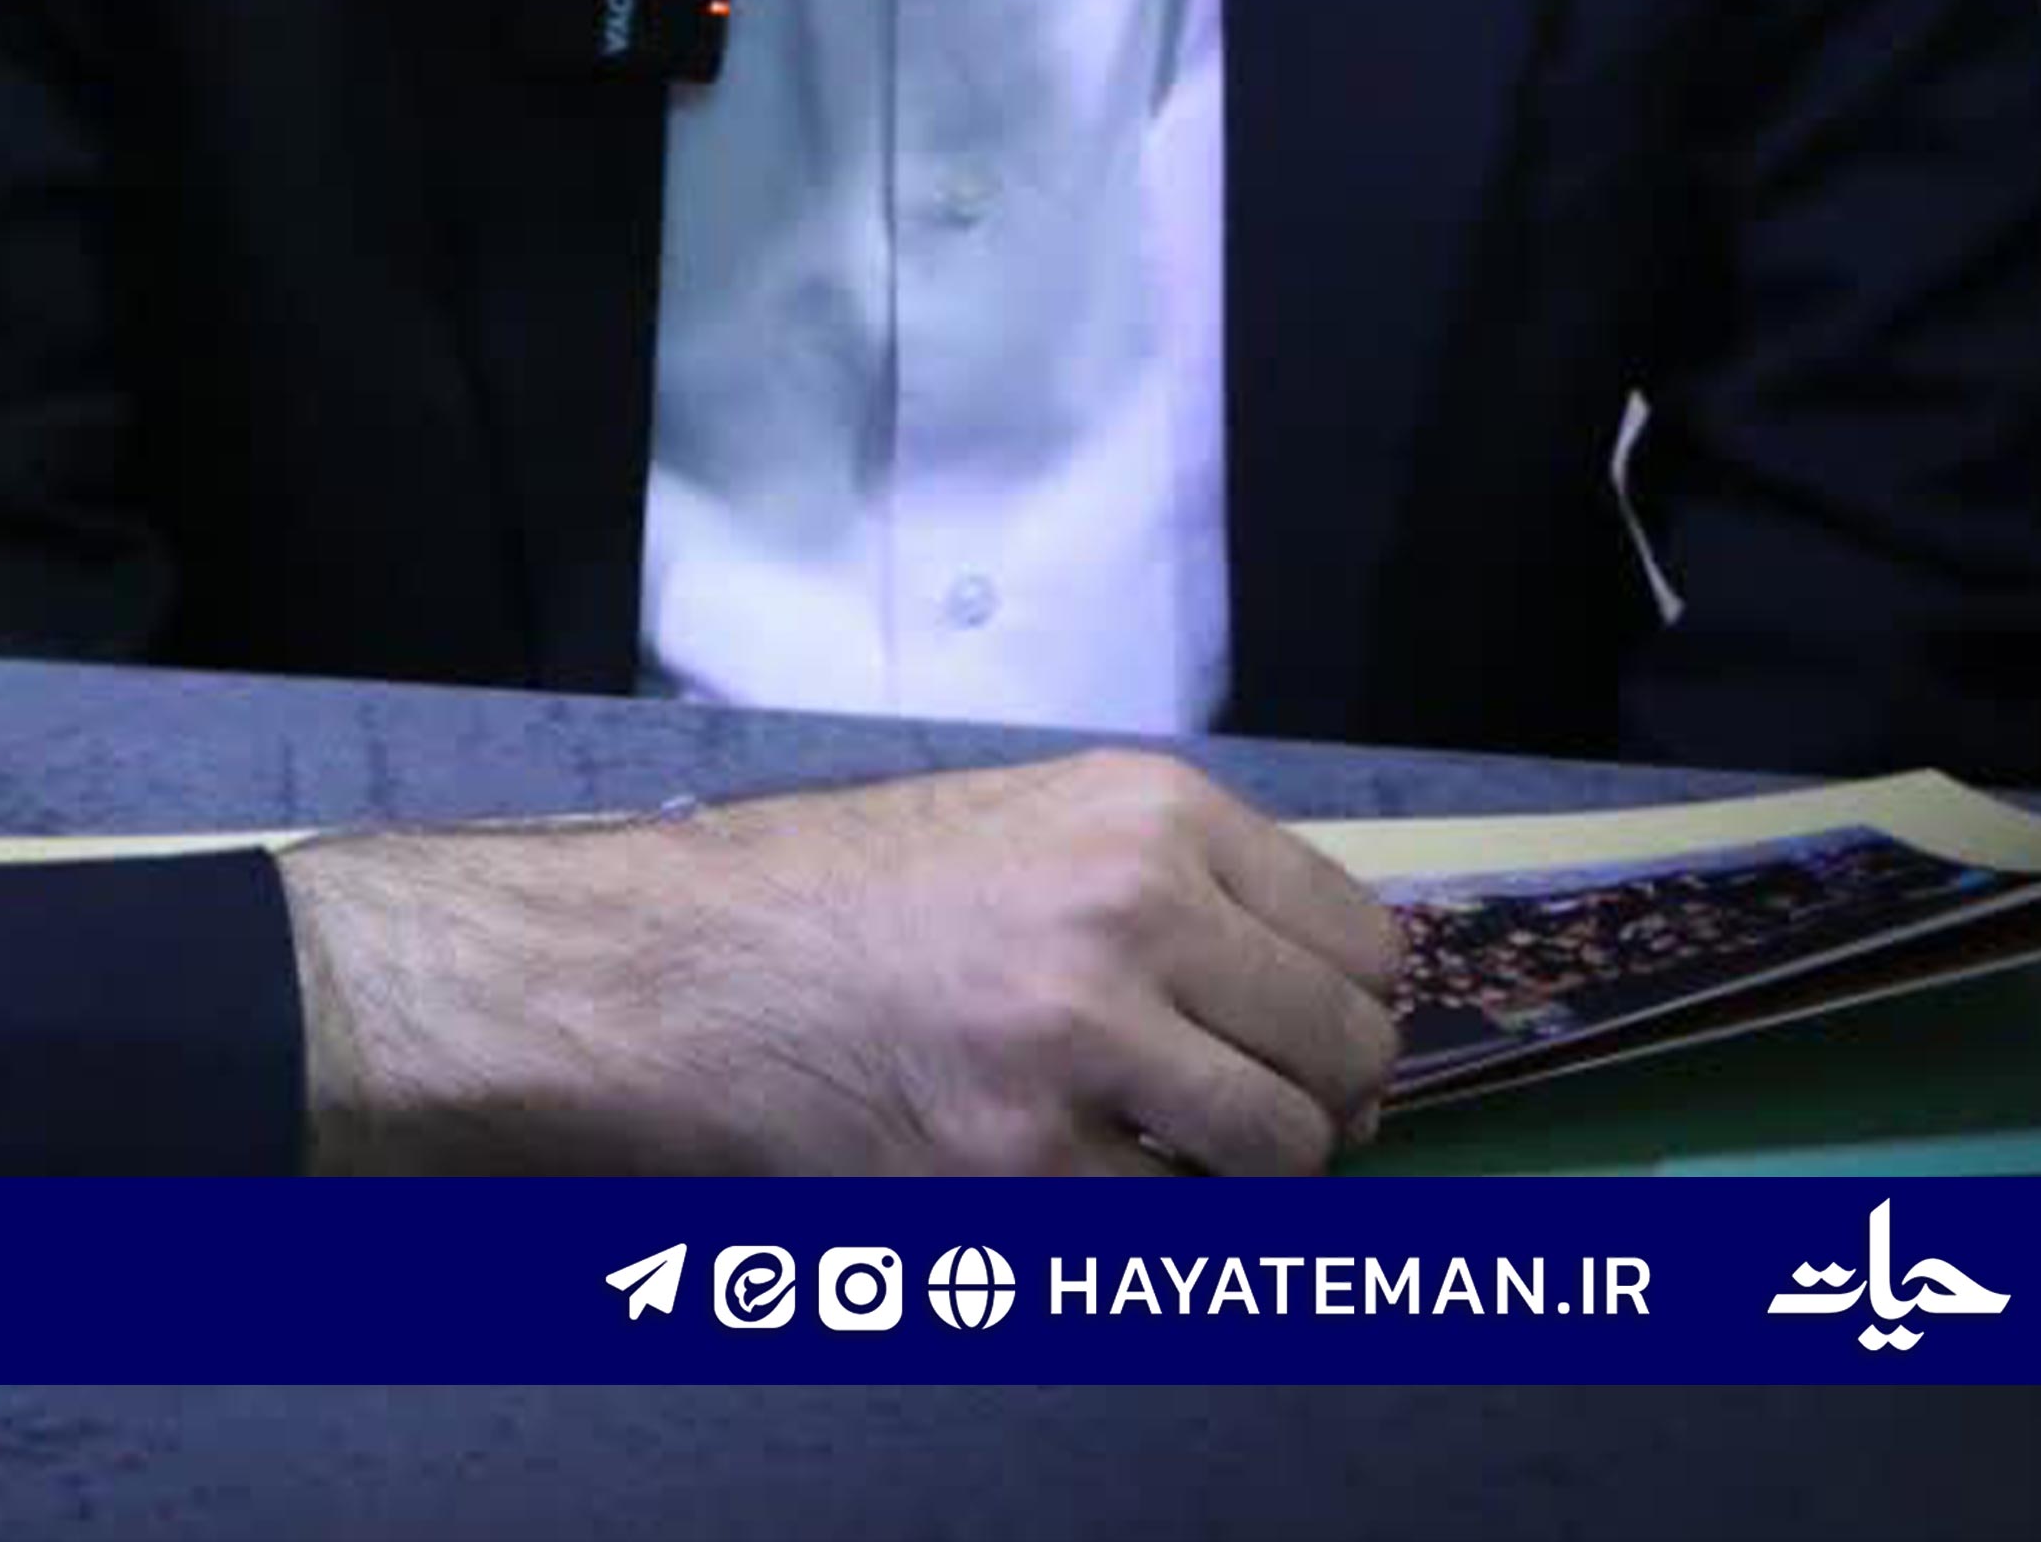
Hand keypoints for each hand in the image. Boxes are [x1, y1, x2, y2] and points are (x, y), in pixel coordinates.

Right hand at [277, 749, 1402, 1176]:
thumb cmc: (841, 894)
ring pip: (1287, 1150)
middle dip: (1323, 1103)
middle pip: (1348, 1050)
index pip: (1366, 939)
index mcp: (1148, 812)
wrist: (675, 967)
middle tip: (1254, 1121)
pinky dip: (1152, 1229)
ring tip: (1171, 1160)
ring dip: (1248, 1176)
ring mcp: (1084, 1040)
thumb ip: (1173, 885)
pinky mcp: (1027, 1162)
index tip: (1311, 1044)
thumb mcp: (1028, 823)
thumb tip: (1325, 996)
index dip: (1351, 1009)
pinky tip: (1080, 1184)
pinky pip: (1178, 1228)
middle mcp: (1135, 908)